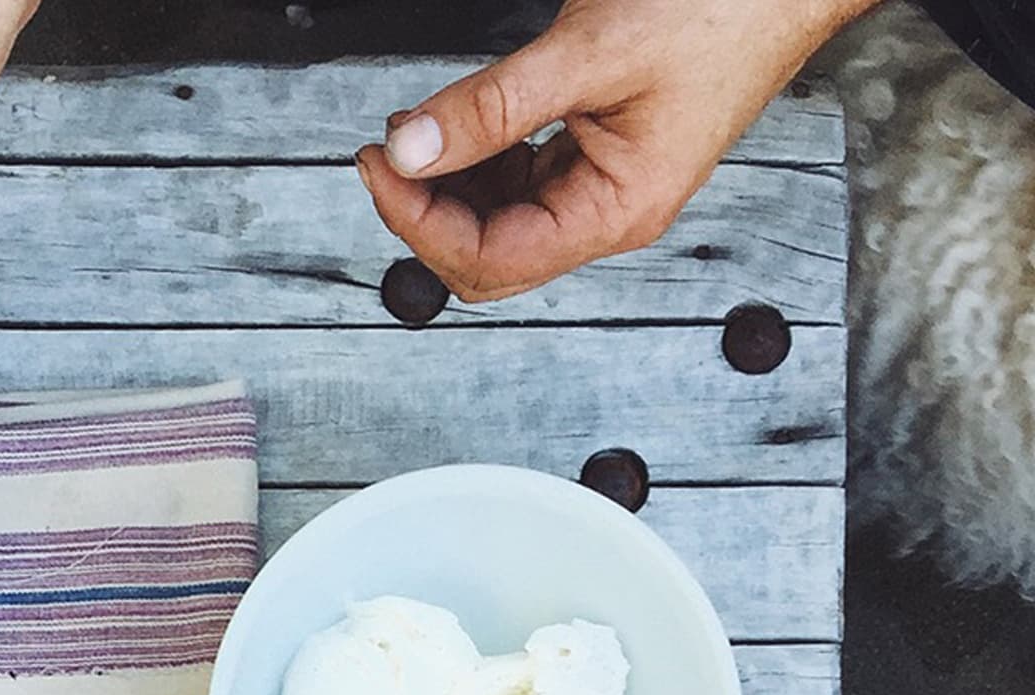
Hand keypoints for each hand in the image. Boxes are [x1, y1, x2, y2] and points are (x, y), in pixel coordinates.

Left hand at [354, 0, 867, 301]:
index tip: (380, 167)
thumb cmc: (726, 9)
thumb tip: (411, 149)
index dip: (419, 220)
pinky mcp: (597, 154)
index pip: (489, 257)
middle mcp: (609, 211)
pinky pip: (518, 181)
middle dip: (425, 213)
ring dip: (447, 185)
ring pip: (497, 221)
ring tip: (418, 130)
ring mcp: (602, 186)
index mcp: (617, 210)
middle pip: (486, 256)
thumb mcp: (589, 54)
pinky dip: (477, 160)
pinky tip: (460, 125)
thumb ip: (493, 107)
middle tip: (385, 154)